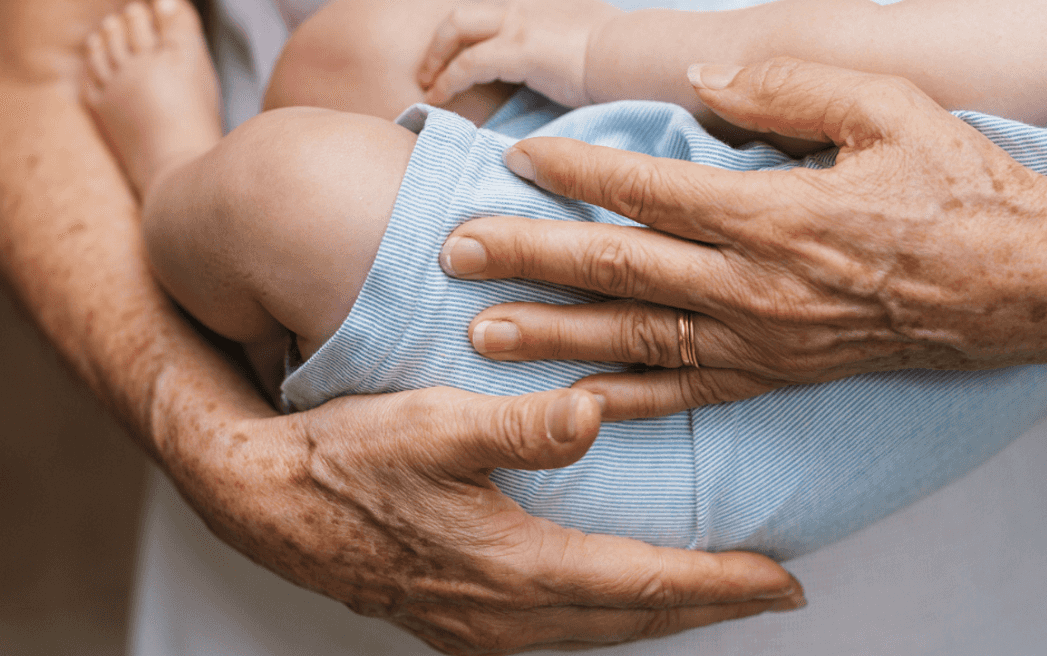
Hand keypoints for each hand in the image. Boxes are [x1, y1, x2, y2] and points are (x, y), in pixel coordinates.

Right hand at [177, 386, 801, 654]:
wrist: (265, 502)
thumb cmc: (347, 458)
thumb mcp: (431, 425)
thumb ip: (518, 428)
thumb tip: (596, 417)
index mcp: (514, 567)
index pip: (644, 584)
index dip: (720, 584)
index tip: (781, 580)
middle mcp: (504, 614)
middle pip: (633, 620)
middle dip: (709, 606)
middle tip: (772, 590)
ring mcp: (479, 627)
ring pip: (598, 631)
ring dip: (661, 614)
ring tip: (712, 594)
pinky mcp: (457, 621)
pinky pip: (559, 631)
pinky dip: (608, 617)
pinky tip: (615, 599)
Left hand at [417, 0, 619, 108]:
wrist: (631, 55)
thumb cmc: (620, 54)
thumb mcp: (586, 31)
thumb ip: (563, 36)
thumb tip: (563, 59)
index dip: (476, 18)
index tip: (469, 44)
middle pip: (464, 9)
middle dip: (442, 39)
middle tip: (432, 67)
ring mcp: (516, 20)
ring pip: (455, 27)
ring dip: (436, 57)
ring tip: (429, 84)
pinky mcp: (515, 48)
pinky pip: (468, 63)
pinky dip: (448, 81)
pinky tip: (439, 100)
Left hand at [437, 58, 1046, 419]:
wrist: (1023, 287)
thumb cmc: (961, 187)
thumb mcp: (889, 110)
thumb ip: (788, 90)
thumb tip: (704, 79)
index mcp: (777, 214)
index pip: (651, 190)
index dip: (578, 171)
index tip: (517, 156)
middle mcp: (757, 287)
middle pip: (620, 270)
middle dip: (530, 258)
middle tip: (454, 251)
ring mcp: (764, 340)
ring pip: (635, 341)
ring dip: (554, 335)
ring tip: (482, 332)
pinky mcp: (779, 374)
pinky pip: (688, 394)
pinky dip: (625, 401)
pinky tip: (573, 405)